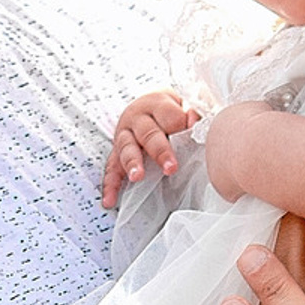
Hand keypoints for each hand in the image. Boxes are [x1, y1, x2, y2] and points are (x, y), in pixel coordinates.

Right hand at [102, 89, 199, 205]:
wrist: (148, 107)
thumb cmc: (171, 110)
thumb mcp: (183, 105)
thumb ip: (193, 112)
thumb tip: (195, 122)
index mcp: (156, 105)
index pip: (168, 115)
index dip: (181, 123)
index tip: (192, 130)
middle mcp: (137, 119)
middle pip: (148, 134)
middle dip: (160, 152)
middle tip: (171, 168)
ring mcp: (124, 136)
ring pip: (126, 149)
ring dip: (132, 164)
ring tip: (137, 177)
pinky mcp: (116, 153)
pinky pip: (111, 169)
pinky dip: (110, 185)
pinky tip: (109, 200)